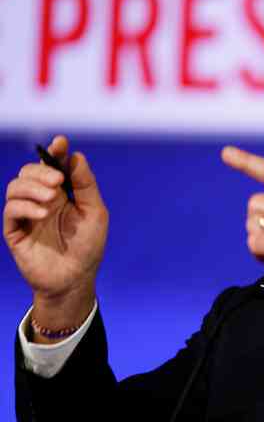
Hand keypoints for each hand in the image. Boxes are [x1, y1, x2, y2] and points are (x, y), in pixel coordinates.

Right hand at [3, 136, 107, 334]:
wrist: (75, 278)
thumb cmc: (88, 246)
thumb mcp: (95, 212)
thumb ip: (86, 185)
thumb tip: (76, 156)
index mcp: (62, 193)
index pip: (53, 165)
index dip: (54, 152)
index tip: (60, 143)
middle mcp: (42, 199)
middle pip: (29, 172)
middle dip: (42, 171)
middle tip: (57, 181)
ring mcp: (27, 214)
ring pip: (15, 186)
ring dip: (32, 187)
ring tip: (51, 198)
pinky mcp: (14, 230)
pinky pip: (10, 209)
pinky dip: (25, 206)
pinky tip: (42, 213)